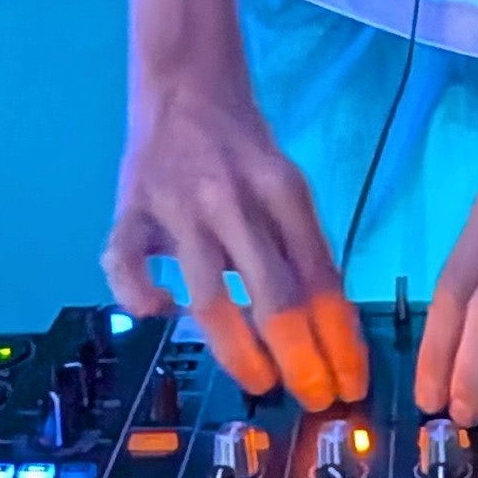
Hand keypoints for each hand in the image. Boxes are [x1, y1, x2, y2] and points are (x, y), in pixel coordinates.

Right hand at [103, 74, 366, 406]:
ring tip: (261, 381)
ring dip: (239, 351)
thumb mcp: (287, 184)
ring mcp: (178, 207)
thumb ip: (303, 246)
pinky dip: (142, 297)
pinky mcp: (131, 209)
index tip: (351, 383)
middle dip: (299, 358)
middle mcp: (233, 200)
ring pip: (211, 296)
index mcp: (283, 191)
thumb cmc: (243, 146)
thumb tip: (329, 329)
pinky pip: (127, 264)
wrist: (184, 81)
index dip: (338, 339)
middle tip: (313, 396)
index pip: (320, 278)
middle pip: (273, 295)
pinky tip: (162, 314)